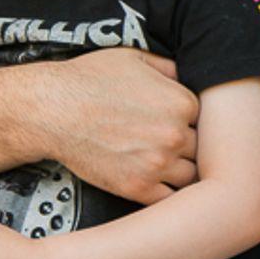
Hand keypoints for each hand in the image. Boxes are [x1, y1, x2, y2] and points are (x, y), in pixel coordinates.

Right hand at [46, 50, 200, 203]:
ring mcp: (157, 164)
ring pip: (190, 177)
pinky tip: (155, 182)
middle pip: (202, 149)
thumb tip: (189, 77)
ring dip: (180, 171)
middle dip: (188, 147)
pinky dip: (165, 194)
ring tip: (163, 163)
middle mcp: (175, 135)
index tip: (177, 123)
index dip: (192, 122)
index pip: (207, 120)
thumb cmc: (90, 80)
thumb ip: (170, 70)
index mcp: (182, 103)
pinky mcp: (137, 188)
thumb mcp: (136, 59)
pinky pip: (168, 199)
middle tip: (168, 143)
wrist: (52, 110)